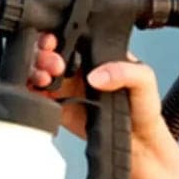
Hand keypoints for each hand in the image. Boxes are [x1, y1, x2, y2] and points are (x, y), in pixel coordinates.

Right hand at [31, 33, 162, 141]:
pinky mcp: (60, 108)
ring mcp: (68, 88)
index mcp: (97, 55)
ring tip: (46, 78)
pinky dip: (33, 93)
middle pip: (51, 52)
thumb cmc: (144, 108)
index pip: (73, 38)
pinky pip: (40, 97)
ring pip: (42, 72)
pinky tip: (39, 93)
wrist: (140, 142)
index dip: (59, 36)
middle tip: (53, 64)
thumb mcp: (145, 81)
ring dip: (36, 71)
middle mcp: (80, 69)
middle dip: (44, 53)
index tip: (55, 42)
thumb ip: (125, 72)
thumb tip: (97, 75)